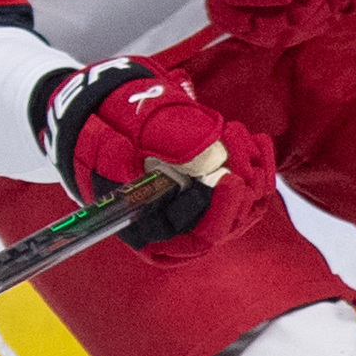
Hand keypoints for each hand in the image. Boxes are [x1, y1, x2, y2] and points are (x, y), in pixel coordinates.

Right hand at [36, 58, 278, 263]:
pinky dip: (256, 162)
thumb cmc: (102, 132)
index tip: (232, 180)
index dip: (220, 212)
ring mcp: (201, 209)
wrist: (99, 117)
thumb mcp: (118, 133)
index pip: (199, 238)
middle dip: (239, 180)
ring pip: (245, 202)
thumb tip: (206, 150)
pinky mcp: (215, 188)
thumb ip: (159, 142)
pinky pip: (250, 186)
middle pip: (230, 220)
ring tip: (234, 131)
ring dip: (249, 166)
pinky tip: (256, 140)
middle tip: (232, 136)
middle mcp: (180, 228)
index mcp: (153, 233)